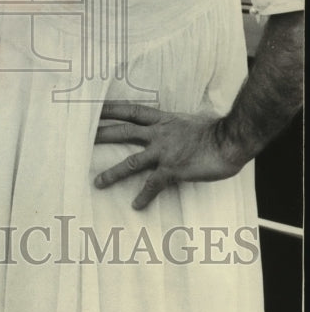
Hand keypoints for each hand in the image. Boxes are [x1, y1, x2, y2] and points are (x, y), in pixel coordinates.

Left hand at [93, 103, 245, 209]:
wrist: (231, 140)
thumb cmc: (216, 131)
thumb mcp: (191, 120)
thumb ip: (177, 125)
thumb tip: (176, 125)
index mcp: (163, 120)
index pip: (131, 110)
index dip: (111, 108)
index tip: (93, 106)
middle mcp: (159, 134)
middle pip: (123, 132)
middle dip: (101, 134)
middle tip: (81, 137)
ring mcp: (164, 152)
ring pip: (131, 162)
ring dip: (113, 173)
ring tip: (97, 182)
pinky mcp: (173, 170)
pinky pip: (153, 185)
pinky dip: (144, 196)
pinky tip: (135, 206)